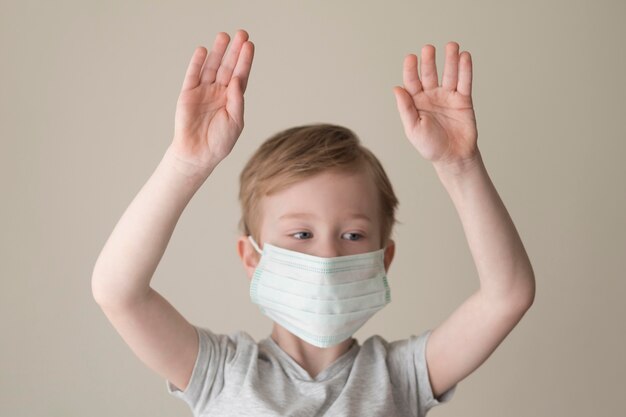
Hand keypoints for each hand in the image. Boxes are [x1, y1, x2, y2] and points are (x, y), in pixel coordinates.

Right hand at [170, 30, 254, 173]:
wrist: (198, 155)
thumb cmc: (219, 142)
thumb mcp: (236, 122)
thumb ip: (237, 100)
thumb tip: (237, 79)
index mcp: (232, 99)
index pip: (241, 75)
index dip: (245, 60)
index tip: (250, 45)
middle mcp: (218, 92)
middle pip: (228, 66)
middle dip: (234, 51)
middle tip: (241, 33)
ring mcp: (203, 91)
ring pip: (211, 67)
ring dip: (217, 52)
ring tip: (223, 36)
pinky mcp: (188, 94)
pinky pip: (193, 75)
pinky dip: (197, 63)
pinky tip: (203, 51)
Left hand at [393, 42, 477, 171]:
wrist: (453, 158)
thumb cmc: (430, 146)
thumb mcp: (413, 129)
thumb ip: (405, 108)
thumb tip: (396, 88)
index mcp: (416, 102)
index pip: (412, 82)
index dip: (411, 69)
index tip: (411, 58)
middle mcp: (431, 96)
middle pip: (429, 74)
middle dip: (429, 61)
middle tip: (428, 48)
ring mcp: (448, 96)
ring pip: (449, 74)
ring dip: (450, 60)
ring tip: (451, 46)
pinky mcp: (463, 100)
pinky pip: (464, 82)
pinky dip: (465, 70)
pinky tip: (465, 57)